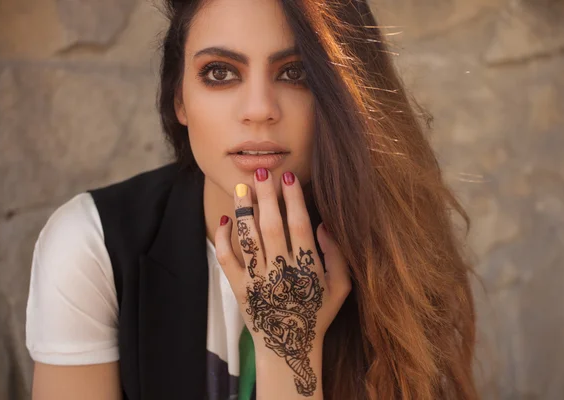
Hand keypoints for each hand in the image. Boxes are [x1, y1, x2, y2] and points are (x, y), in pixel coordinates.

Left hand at [214, 168, 351, 396]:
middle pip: (271, 227)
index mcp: (307, 269)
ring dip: (243, 211)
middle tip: (262, 173)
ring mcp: (257, 280)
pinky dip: (223, 238)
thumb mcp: (340, 287)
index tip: (289, 179)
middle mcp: (280, 272)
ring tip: (242, 188)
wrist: (289, 348)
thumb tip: (323, 225)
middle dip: (266, 197)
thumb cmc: (317, 314)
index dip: (294, 201)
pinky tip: (225, 218)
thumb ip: (337, 256)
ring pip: (247, 239)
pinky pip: (226, 259)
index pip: (299, 227)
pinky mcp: (238, 287)